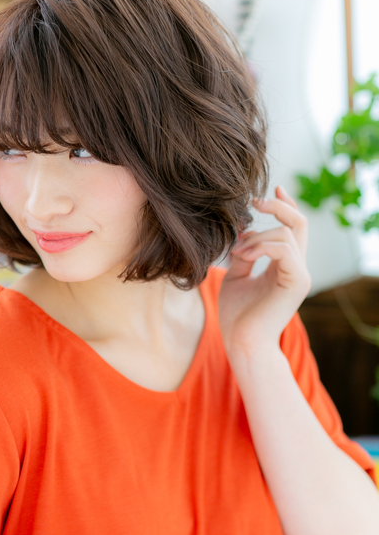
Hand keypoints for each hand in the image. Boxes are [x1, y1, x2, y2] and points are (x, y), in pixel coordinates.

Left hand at [218, 185, 310, 360]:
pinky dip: (262, 246)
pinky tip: (243, 255)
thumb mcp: (236, 277)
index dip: (284, 205)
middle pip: (298, 223)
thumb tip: (244, 234)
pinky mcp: (296, 282)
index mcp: (284, 266)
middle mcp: (296, 268)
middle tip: (253, 202)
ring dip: (258, 236)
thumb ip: (244, 255)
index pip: (293, 228)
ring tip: (237, 251)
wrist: (241, 343)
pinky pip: (284, 249)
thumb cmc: (237, 316)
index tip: (268, 191)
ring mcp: (299, 275)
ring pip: (287, 234)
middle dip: (277, 206)